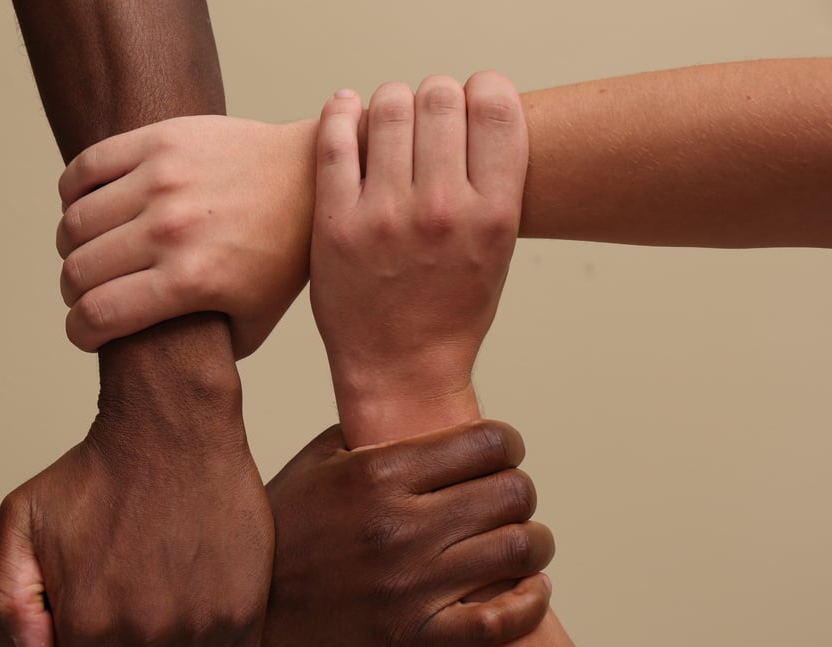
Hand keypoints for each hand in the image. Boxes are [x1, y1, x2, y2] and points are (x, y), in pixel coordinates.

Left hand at [0, 378, 272, 646]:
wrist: (171, 429)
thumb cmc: (96, 469)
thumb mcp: (23, 519)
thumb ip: (7, 597)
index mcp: (87, 621)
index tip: (95, 630)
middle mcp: (144, 633)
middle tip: (132, 607)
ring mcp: (199, 625)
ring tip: (167, 611)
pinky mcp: (244, 611)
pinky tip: (204, 621)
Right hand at [55, 116, 316, 358]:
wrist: (311, 178)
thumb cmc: (283, 255)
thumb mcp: (255, 321)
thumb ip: (208, 352)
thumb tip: (165, 370)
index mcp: (191, 280)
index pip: (98, 315)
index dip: (80, 333)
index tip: (85, 333)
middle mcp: (171, 229)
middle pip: (78, 271)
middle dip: (73, 293)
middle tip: (87, 294)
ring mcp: (162, 179)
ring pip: (74, 222)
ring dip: (71, 246)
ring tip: (90, 252)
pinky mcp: (159, 139)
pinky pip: (84, 169)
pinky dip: (72, 194)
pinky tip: (89, 208)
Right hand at [262, 420, 553, 646]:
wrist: (250, 604)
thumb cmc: (286, 524)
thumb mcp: (319, 460)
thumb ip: (375, 430)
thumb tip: (432, 414)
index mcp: (378, 473)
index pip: (489, 444)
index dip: (508, 445)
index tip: (502, 455)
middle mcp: (399, 525)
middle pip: (514, 493)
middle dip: (519, 491)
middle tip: (508, 500)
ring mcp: (409, 586)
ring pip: (520, 551)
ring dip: (534, 544)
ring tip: (524, 543)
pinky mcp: (413, 637)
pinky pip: (503, 622)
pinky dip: (531, 602)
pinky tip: (531, 589)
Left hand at [309, 75, 528, 442]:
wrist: (400, 371)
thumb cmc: (450, 313)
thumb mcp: (497, 251)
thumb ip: (491, 186)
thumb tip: (475, 115)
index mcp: (493, 215)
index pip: (496, 107)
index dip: (485, 90)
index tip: (474, 100)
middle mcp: (442, 211)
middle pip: (440, 98)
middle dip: (436, 96)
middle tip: (428, 114)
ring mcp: (385, 216)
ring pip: (388, 108)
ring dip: (391, 102)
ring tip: (389, 119)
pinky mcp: (337, 224)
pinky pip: (334, 141)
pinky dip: (341, 112)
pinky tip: (346, 110)